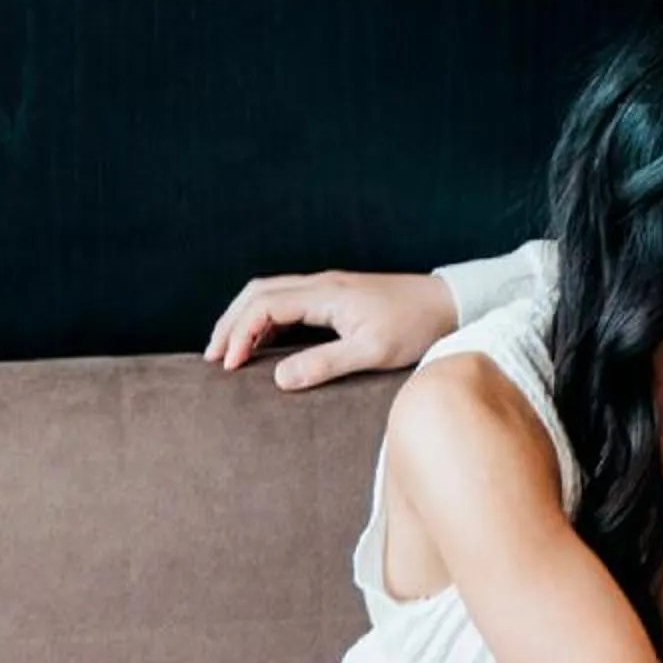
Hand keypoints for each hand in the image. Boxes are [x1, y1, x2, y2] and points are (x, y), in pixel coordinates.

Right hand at [204, 270, 458, 389]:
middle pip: (257, 293)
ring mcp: (328, 286)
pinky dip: (266, 317)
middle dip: (230, 323)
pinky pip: (288, 299)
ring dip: (245, 318)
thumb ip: (325, 364)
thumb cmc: (416, 327)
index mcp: (325, 294)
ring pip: (270, 292)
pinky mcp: (337, 294)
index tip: (227, 364)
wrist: (449, 303)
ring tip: (228, 349)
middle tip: (212, 356)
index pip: (263, 306)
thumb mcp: (372, 352)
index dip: (239, 334)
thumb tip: (278, 379)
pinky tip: (264, 341)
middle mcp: (321, 283)